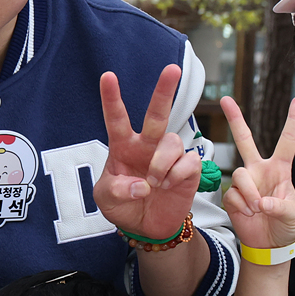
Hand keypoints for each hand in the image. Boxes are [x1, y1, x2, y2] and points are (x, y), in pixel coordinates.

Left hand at [93, 65, 201, 240]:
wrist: (146, 227)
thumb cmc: (123, 206)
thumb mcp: (106, 200)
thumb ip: (116, 191)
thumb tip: (142, 185)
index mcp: (123, 146)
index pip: (116, 119)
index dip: (112, 98)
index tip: (107, 76)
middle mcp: (147, 145)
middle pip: (158, 113)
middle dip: (165, 91)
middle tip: (173, 68)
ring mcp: (168, 155)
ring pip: (172, 142)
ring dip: (161, 164)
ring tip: (155, 183)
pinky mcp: (188, 168)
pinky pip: (188, 161)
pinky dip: (176, 176)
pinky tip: (169, 187)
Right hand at [219, 94, 294, 249]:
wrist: (269, 245)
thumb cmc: (286, 227)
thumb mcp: (294, 216)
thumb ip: (281, 207)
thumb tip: (261, 202)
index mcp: (280, 169)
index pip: (287, 140)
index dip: (293, 120)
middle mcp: (259, 170)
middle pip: (244, 140)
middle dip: (235, 119)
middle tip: (225, 99)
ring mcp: (245, 182)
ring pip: (240, 176)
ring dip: (251, 194)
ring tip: (258, 209)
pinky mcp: (232, 196)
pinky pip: (233, 195)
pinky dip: (242, 207)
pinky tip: (249, 214)